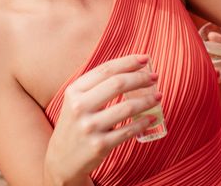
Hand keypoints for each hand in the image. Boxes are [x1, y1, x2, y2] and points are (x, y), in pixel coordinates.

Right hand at [44, 55, 161, 183]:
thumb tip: (131, 67)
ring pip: (127, 107)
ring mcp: (89, 127)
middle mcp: (79, 107)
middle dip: (140, 78)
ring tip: (158, 96)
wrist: (62, 160)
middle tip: (154, 77)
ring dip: (147, 100)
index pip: (106, 70)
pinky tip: (151, 118)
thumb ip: (96, 85)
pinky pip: (128, 130)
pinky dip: (143, 122)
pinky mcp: (99, 146)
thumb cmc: (76, 124)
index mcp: (74, 91)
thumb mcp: (76, 101)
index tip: (145, 59)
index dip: (128, 62)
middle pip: (118, 84)